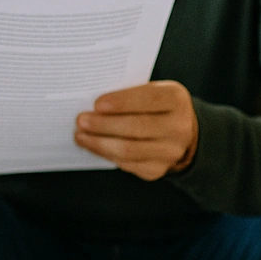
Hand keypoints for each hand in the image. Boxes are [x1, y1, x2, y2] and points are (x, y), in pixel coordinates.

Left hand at [75, 80, 197, 180]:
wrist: (181, 132)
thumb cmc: (154, 105)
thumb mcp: (150, 90)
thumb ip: (127, 92)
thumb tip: (90, 101)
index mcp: (176, 99)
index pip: (149, 99)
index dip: (122, 102)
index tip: (97, 104)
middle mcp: (178, 127)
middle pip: (137, 127)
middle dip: (104, 124)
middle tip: (80, 120)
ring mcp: (170, 151)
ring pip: (129, 150)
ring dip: (99, 143)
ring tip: (80, 135)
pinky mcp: (158, 169)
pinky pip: (128, 164)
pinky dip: (106, 155)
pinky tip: (92, 146)